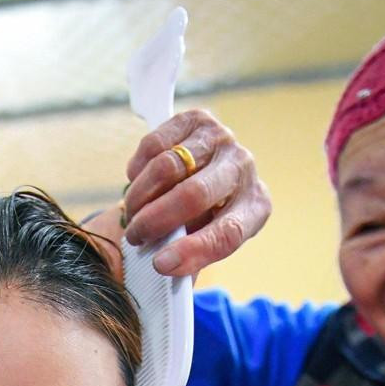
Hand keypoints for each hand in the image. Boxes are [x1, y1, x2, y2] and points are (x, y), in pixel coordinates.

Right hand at [122, 109, 270, 277]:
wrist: (200, 173)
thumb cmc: (202, 217)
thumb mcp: (203, 240)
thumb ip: (187, 255)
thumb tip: (162, 266)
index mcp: (254, 207)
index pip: (229, 232)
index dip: (194, 250)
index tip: (160, 264)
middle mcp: (243, 168)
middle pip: (195, 194)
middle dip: (156, 220)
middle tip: (135, 236)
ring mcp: (221, 139)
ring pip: (168, 167)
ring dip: (139, 197)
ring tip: (131, 214)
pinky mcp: (196, 119)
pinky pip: (155, 144)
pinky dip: (137, 170)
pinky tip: (137, 183)